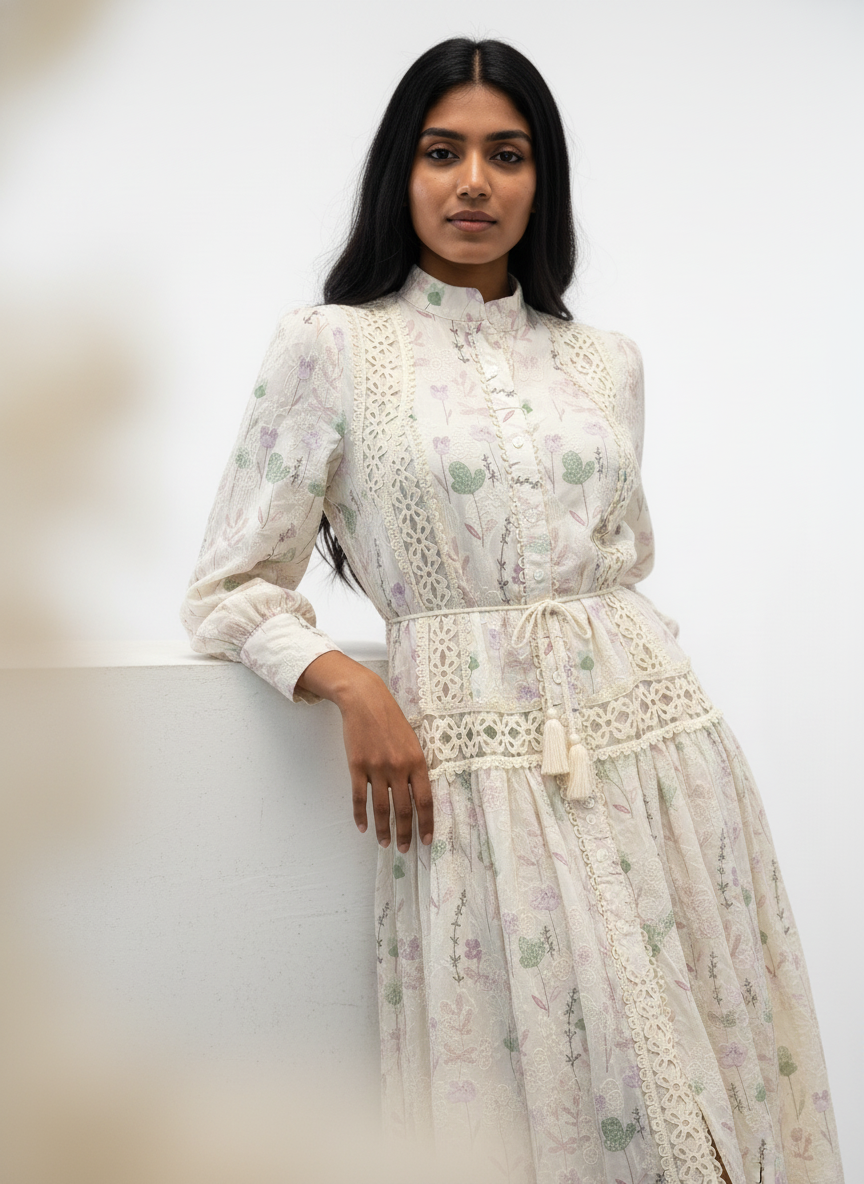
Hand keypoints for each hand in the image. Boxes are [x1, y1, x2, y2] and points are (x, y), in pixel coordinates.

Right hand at [295, 652, 433, 851]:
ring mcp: (376, 768)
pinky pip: (359, 798)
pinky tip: (363, 827)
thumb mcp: (413, 740)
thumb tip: (418, 795)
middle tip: (404, 849)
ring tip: (385, 843)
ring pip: (381, 808)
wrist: (365, 700)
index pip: (425, 800)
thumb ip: (416, 767)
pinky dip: (361, 815)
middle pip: (403, 809)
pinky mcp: (357, 766)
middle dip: (405, 833)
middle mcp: (398, 767)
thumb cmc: (391, 719)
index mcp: (417, 761)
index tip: (427, 840)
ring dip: (384, 829)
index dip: (426, 823)